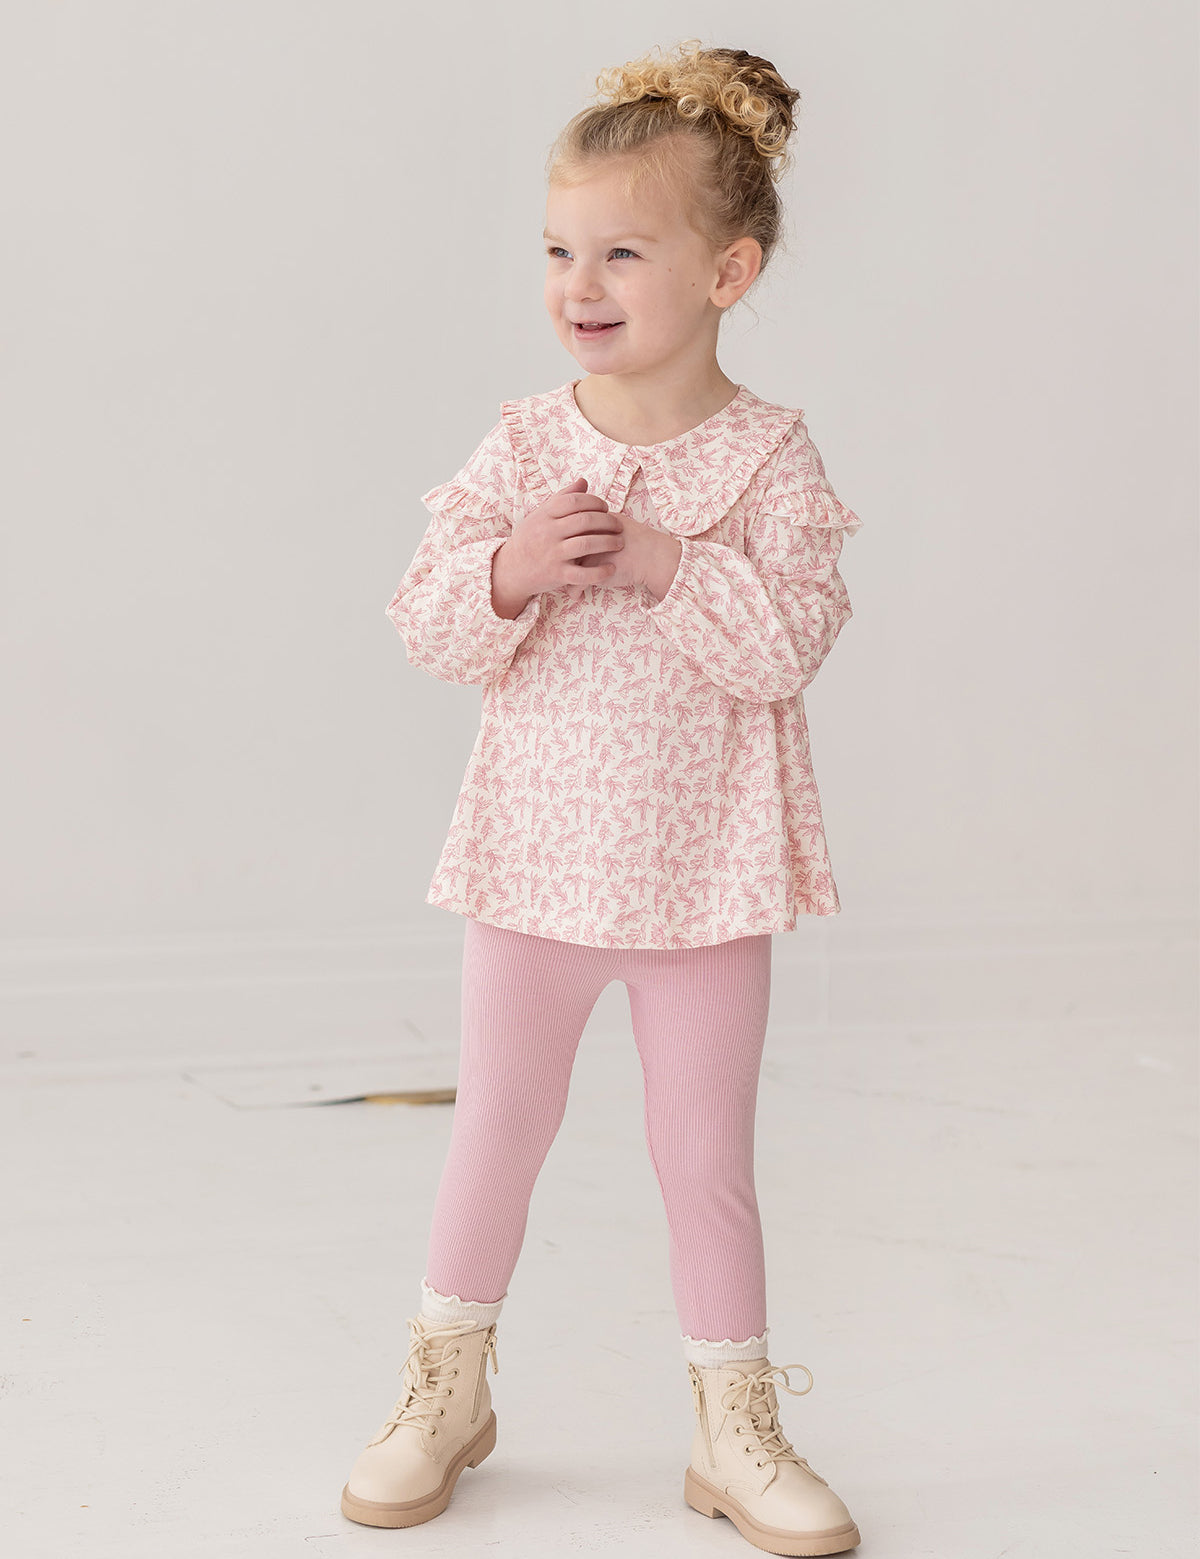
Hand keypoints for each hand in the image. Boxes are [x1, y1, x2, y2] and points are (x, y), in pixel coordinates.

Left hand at [563, 511, 678, 602]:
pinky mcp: (592, 570)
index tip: (561, 556)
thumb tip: (585, 534)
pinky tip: (578, 597)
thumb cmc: (638, 542)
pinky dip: (575, 592)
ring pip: (563, 567)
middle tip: (558, 572)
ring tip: (565, 588)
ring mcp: (586, 552)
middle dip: (557, 562)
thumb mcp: (616, 526)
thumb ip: (599, 528)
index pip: (565, 530)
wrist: (653, 555)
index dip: (561, 545)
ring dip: (562, 580)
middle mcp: (585, 535)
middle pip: (560, 548)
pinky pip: (574, 583)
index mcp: (590, 520)